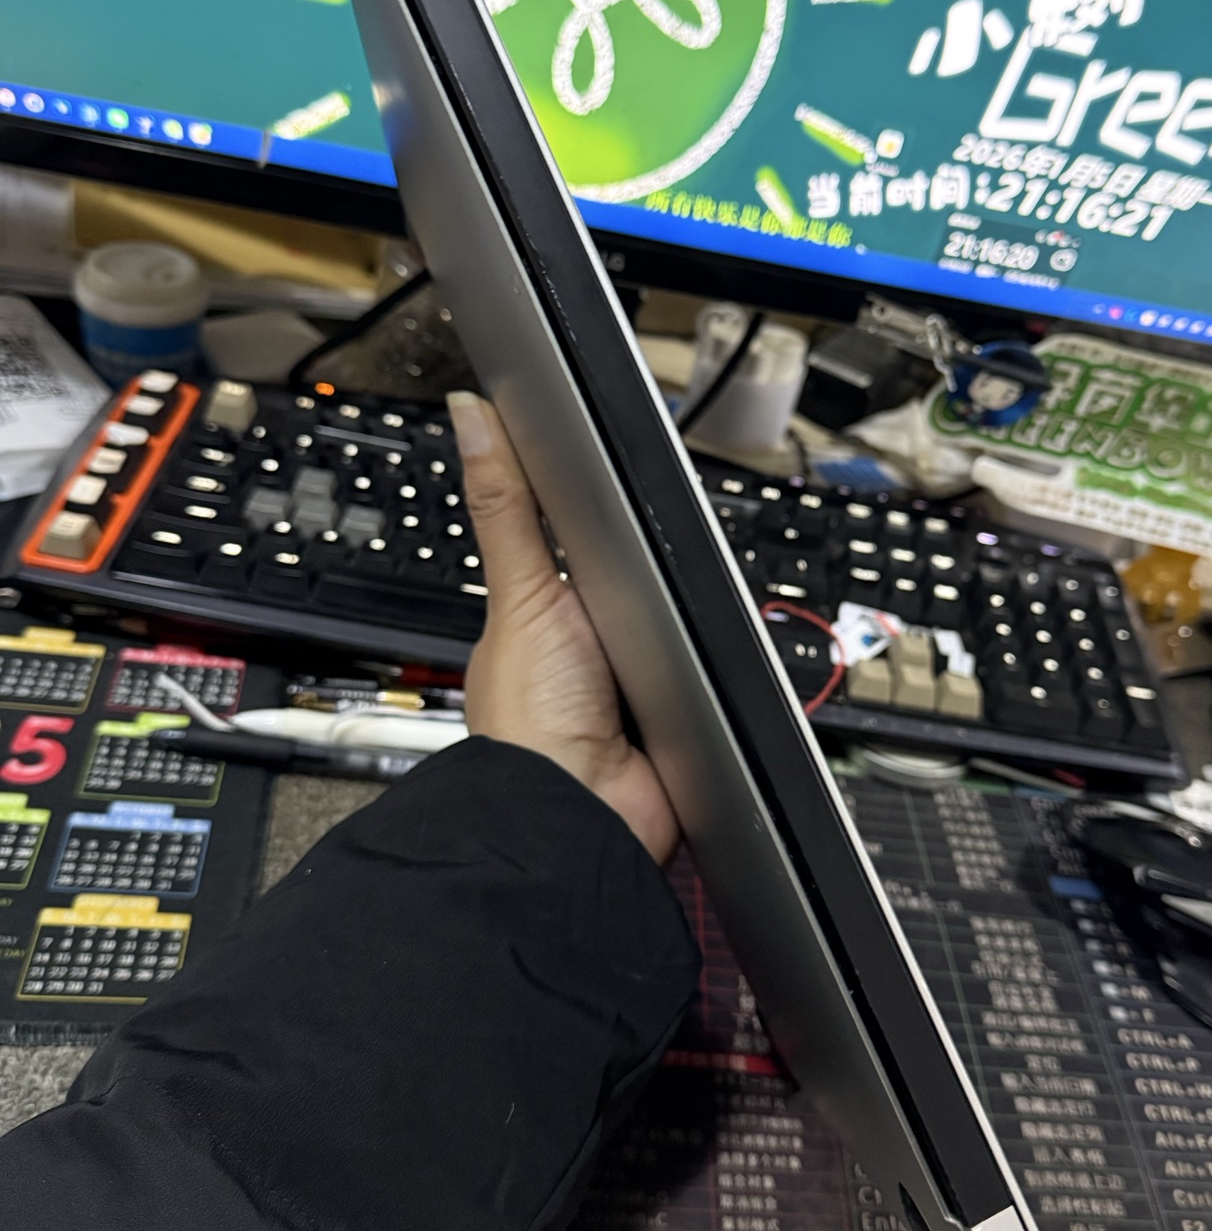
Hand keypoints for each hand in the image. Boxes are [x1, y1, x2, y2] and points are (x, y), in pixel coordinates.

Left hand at [448, 391, 679, 865]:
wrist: (584, 816)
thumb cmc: (533, 719)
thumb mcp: (523, 591)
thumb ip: (507, 506)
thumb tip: (472, 414)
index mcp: (546, 616)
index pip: (585, 544)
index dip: (609, 514)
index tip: (633, 477)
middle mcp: (593, 650)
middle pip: (646, 583)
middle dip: (663, 573)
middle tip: (674, 553)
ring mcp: (641, 686)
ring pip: (684, 628)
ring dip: (693, 625)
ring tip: (690, 616)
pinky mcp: (684, 718)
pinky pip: (715, 678)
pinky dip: (720, 671)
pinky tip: (714, 660)